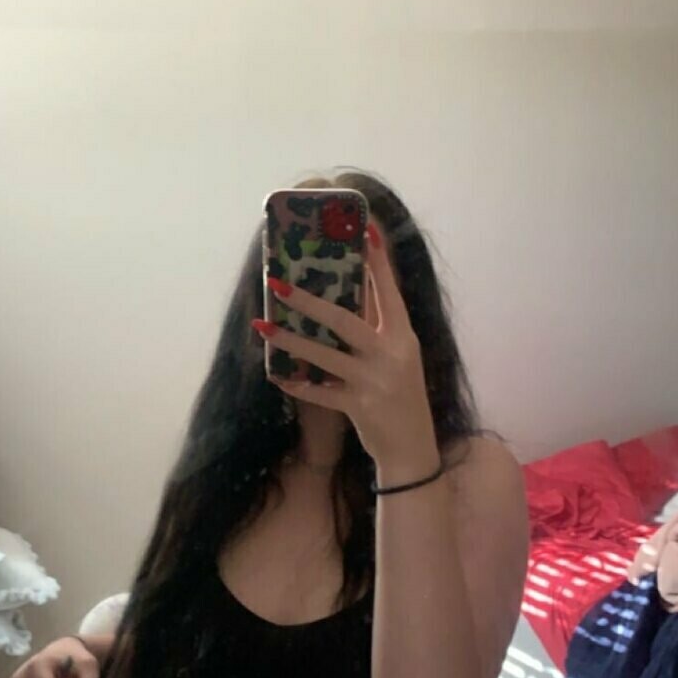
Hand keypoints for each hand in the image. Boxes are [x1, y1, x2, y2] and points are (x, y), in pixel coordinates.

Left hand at [256, 222, 439, 475]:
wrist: (413, 449)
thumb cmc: (403, 396)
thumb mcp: (399, 356)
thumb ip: (378, 326)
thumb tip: (355, 290)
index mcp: (403, 336)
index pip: (389, 291)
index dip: (377, 261)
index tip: (364, 229)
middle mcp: (390, 354)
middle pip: (345, 320)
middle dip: (309, 302)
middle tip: (279, 284)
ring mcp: (374, 382)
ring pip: (326, 355)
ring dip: (291, 340)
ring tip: (264, 324)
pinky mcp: (359, 407)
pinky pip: (320, 393)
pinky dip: (298, 385)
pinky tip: (277, 376)